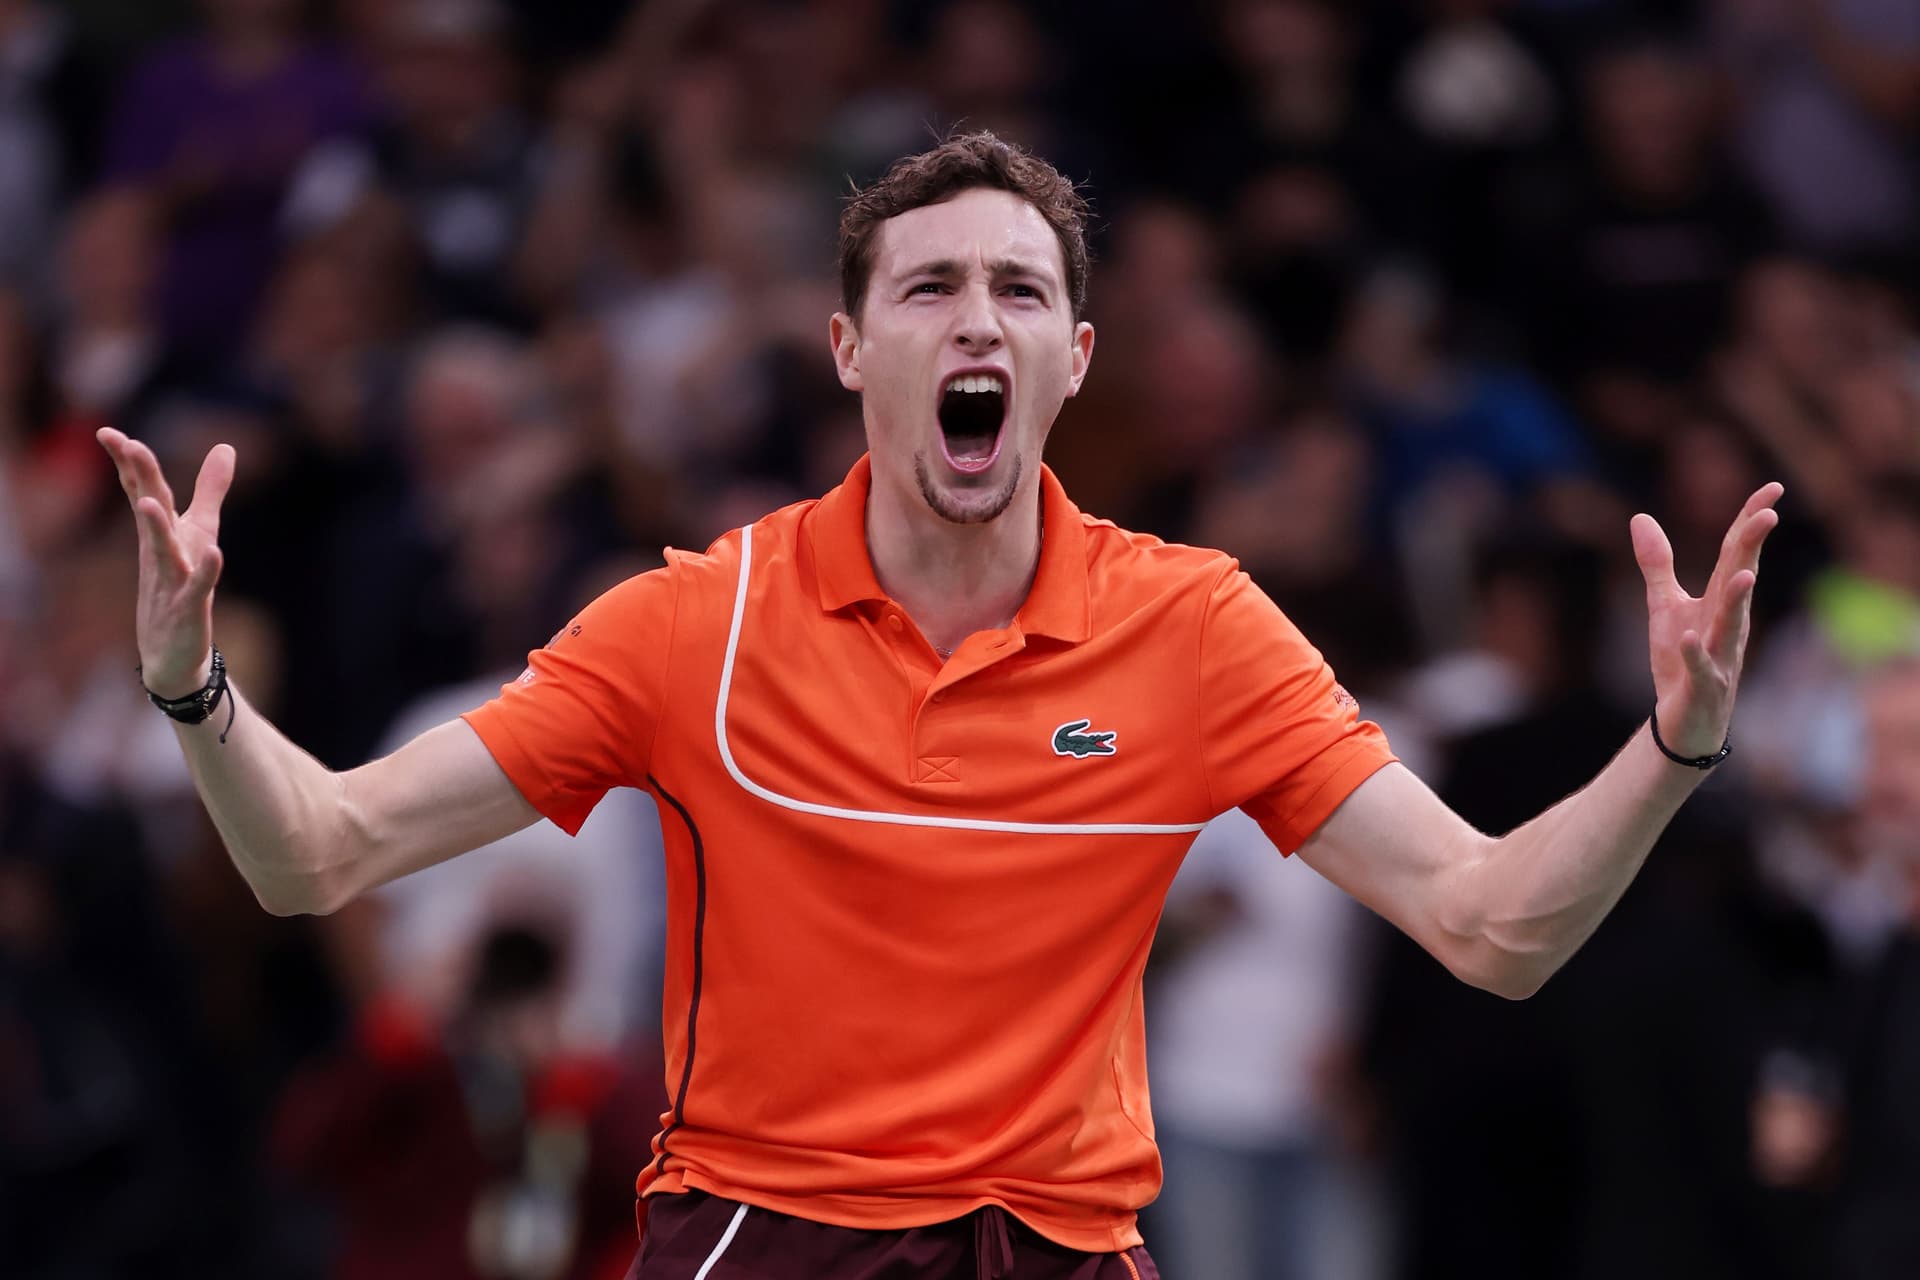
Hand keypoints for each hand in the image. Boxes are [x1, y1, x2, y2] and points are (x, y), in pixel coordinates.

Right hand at [96, 427, 234, 697]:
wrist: (172, 653)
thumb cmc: (181, 585)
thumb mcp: (200, 531)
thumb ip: (210, 490)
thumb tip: (225, 446)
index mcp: (160, 532)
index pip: (141, 491)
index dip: (128, 462)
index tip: (107, 431)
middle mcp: (161, 552)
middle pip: (149, 509)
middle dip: (141, 478)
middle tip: (127, 444)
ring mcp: (171, 581)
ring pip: (162, 551)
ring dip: (156, 527)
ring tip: (149, 503)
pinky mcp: (189, 609)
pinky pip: (197, 589)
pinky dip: (206, 572)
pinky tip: (216, 554)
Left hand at [1631, 483, 1782, 758]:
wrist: (1685, 722)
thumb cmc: (1682, 660)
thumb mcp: (1664, 606)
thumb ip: (1657, 563)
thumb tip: (1640, 517)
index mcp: (1720, 600)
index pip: (1738, 554)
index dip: (1751, 521)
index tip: (1773, 487)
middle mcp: (1727, 623)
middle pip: (1740, 579)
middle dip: (1752, 548)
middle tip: (1769, 513)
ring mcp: (1720, 656)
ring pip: (1731, 625)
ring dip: (1738, 600)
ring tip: (1745, 573)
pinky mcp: (1703, 687)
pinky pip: (1701, 668)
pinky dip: (1696, 654)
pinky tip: (1690, 637)